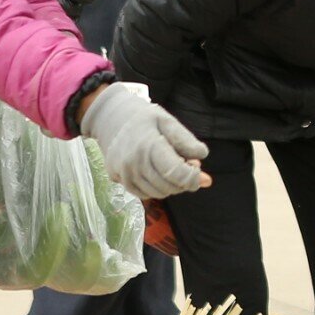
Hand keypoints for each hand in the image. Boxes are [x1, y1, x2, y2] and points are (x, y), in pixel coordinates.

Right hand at [81, 82, 211, 197]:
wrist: (112, 119)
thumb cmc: (145, 120)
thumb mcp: (168, 122)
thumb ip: (186, 142)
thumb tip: (202, 159)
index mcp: (149, 145)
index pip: (175, 172)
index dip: (192, 177)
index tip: (198, 171)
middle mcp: (134, 163)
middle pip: (168, 186)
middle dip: (183, 181)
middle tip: (186, 166)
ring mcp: (124, 174)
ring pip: (158, 193)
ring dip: (171, 186)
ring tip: (171, 167)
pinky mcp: (118, 180)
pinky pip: (144, 195)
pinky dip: (156, 188)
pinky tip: (157, 173)